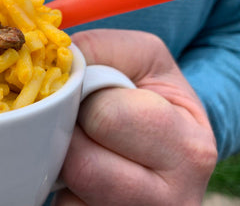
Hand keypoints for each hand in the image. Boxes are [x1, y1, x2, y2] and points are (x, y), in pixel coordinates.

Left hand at [53, 29, 217, 205]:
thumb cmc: (152, 94)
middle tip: (81, 123)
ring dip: (60, 163)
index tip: (93, 95)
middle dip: (68, 135)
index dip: (84, 99)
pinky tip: (80, 174)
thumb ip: (100, 49)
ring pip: (67, 194)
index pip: (106, 118)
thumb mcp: (142, 56)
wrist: (168, 141)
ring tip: (85, 145)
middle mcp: (171, 199)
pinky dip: (60, 188)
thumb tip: (51, 59)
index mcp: (188, 148)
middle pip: (81, 166)